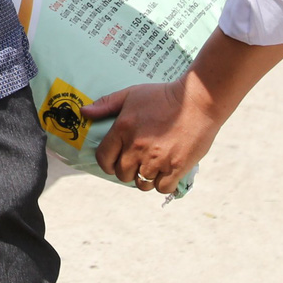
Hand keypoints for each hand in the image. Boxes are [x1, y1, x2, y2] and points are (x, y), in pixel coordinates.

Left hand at [83, 74, 225, 194]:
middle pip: (122, 174)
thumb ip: (106, 104)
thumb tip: (84, 112)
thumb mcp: (131, 94)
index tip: (114, 162)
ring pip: (142, 184)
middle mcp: (137, 147)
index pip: (104, 159)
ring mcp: (157, 159)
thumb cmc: (163, 95)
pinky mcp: (176, 167)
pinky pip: (162, 188)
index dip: (107, 163)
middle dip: (127, 170)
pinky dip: (162, 183)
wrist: (198, 100)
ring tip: (151, 168)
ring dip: (144, 179)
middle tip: (136, 162)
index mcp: (123, 129)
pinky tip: (165, 172)